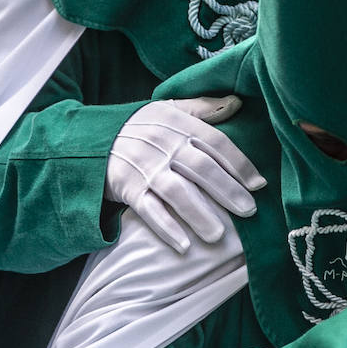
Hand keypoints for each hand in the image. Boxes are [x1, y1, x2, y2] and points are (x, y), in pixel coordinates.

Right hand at [106, 97, 265, 253]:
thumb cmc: (137, 126)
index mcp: (177, 123)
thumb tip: (237, 102)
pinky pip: (149, 210)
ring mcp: (144, 167)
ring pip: (177, 192)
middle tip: (249, 212)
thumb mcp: (167, 109)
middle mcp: (162, 144)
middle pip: (202, 169)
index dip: (239, 163)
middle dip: (228, 191)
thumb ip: (202, 107)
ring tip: (219, 236)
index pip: (215, 142)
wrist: (87, 138)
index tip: (259, 184)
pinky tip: (183, 246)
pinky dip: (166, 228)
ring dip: (200, 215)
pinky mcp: (126, 187)